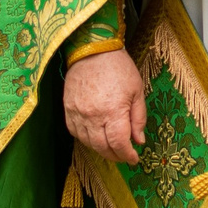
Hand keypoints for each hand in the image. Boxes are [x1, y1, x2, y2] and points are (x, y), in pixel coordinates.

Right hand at [65, 47, 145, 162]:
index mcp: (112, 111)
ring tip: (111, 147)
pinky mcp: (67, 109)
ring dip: (100, 149)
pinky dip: (85, 139)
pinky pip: (75, 132)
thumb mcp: (137, 90)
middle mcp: (92, 115)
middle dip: (115, 156)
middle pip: (102, 147)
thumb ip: (138, 118)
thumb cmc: (118, 67)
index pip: (119, 143)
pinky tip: (94, 136)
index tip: (134, 158)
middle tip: (124, 156)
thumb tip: (139, 140)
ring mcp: (77, 113)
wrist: (92, 49)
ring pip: (87, 142)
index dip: (127, 155)